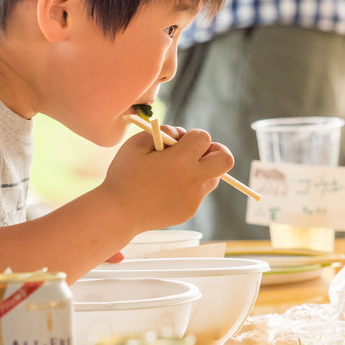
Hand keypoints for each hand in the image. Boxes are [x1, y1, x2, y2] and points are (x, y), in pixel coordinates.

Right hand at [100, 127, 233, 234]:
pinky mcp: (189, 211)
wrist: (118, 213)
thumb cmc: (124, 176)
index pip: (204, 137)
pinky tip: (165, 190)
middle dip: (215, 151)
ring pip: (213, 177)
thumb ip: (161, 132)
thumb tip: (178, 134)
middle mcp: (193, 179)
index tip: (177, 142)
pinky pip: (197, 193)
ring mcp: (194, 198)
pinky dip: (188, 187)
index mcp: (181, 160)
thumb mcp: (136, 144)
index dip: (192, 136)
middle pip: (225, 159)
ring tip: (176, 172)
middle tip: (196, 153)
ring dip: (201, 169)